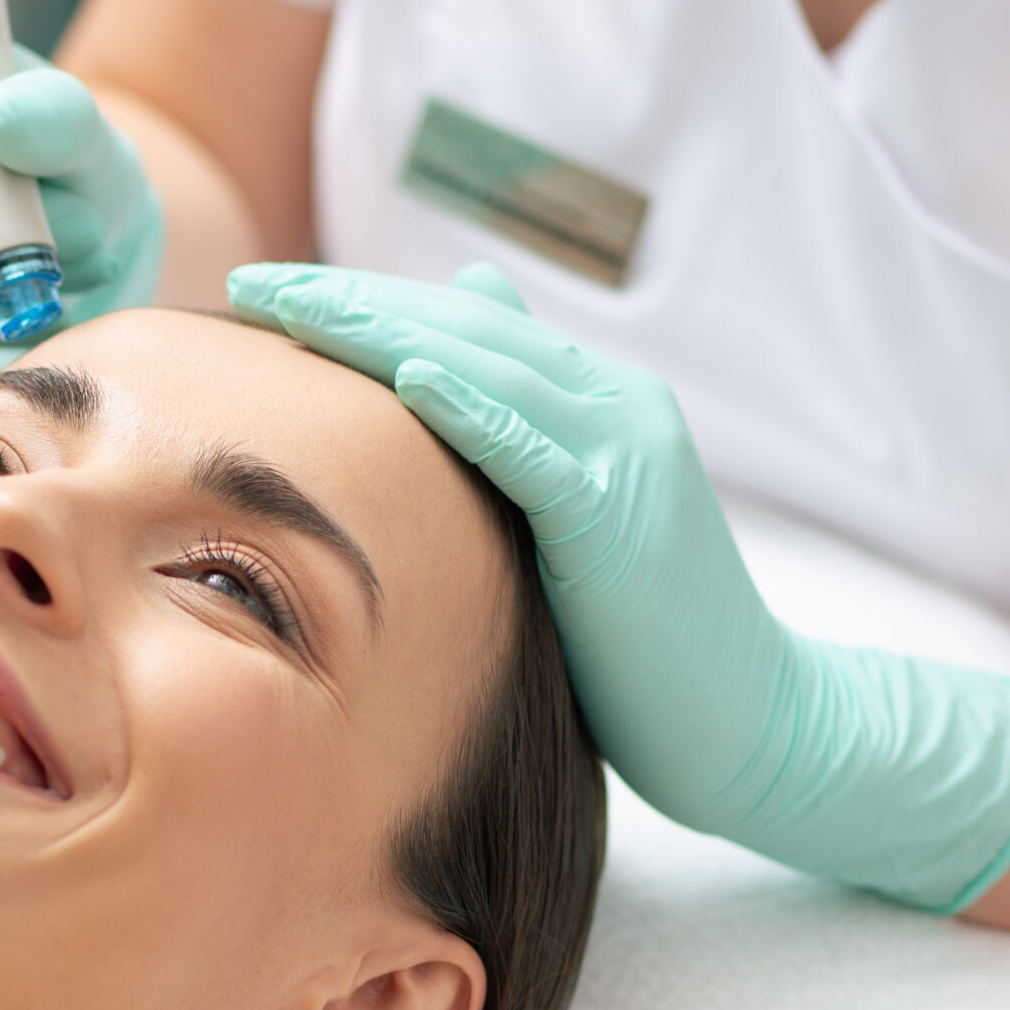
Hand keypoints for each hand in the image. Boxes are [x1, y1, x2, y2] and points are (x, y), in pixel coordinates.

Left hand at [229, 258, 1009, 910]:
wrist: (757, 727)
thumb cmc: (644, 650)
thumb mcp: (568, 533)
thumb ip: (516, 451)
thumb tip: (436, 368)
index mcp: (599, 405)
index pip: (465, 327)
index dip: (367, 305)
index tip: (272, 294)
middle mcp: (618, 407)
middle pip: (466, 328)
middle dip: (352, 302)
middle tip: (251, 282)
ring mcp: (627, 454)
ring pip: (489, 368)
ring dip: (382, 333)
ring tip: (292, 308)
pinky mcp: (623, 514)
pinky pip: (531, 447)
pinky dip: (469, 407)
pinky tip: (407, 378)